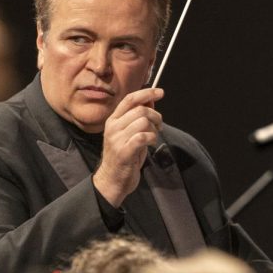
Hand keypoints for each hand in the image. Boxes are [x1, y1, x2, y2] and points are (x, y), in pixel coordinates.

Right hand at [93, 87, 163, 206]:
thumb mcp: (130, 133)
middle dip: (156, 116)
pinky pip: (143, 137)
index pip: (130, 99)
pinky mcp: (124, 151)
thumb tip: (151, 100)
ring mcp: (117, 139)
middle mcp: (113, 127)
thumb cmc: (124, 156)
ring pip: (143, 122)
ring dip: (154, 129)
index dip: (146, 93)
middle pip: (140, 110)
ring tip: (153, 137)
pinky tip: (151, 143)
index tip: (160, 92)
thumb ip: (139, 117)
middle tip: (159, 126)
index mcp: (113, 120)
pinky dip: (152, 138)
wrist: (112, 180)